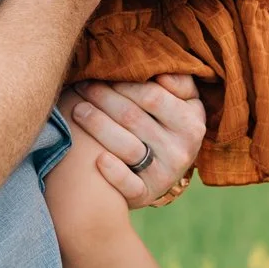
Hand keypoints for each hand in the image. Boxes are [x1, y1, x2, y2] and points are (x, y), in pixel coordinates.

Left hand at [64, 74, 205, 204]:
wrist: (165, 169)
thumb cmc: (169, 123)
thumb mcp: (184, 102)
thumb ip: (178, 82)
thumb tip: (162, 74)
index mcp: (191, 123)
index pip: (152, 96)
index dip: (123, 83)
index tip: (101, 73)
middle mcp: (181, 151)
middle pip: (132, 118)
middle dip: (103, 98)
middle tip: (81, 86)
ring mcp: (165, 175)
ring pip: (127, 147)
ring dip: (97, 125)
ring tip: (77, 110)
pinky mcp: (146, 194)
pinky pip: (130, 186)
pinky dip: (113, 173)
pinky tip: (97, 158)